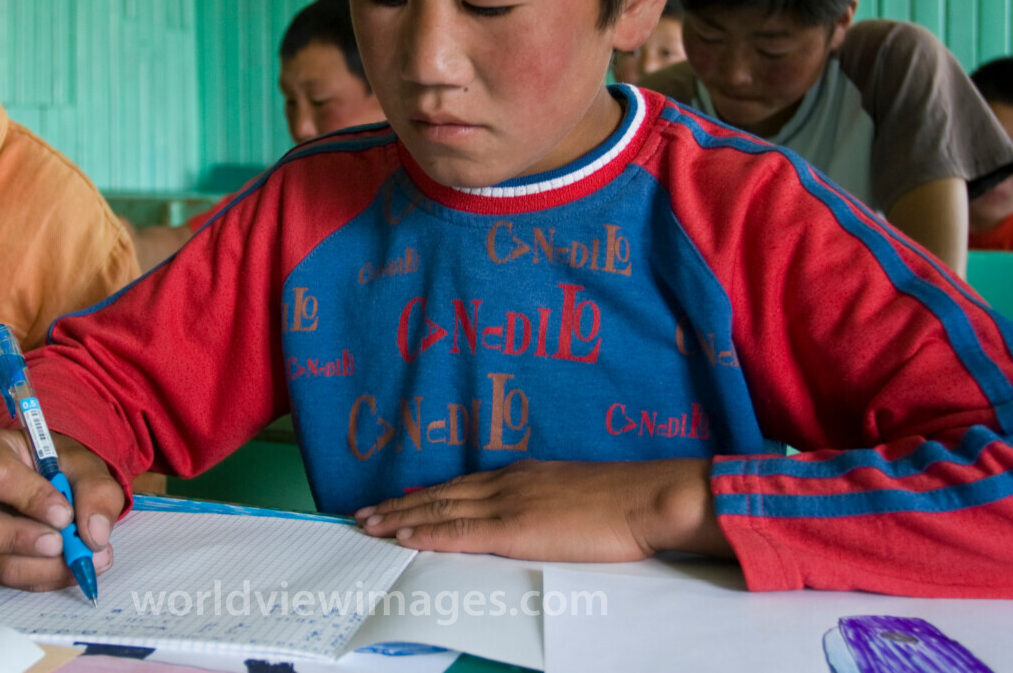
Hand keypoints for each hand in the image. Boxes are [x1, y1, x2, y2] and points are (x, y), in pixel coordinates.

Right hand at [0, 428, 123, 590]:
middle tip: (61, 545)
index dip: (31, 498)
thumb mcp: (80, 461)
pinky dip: (42, 578)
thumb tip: (95, 535)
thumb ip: (94, 489)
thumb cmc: (50, 463)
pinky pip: (3, 579)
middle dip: (20, 541)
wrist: (33, 475)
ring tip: (78, 561)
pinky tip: (69, 568)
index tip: (66, 514)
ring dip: (38, 568)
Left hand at [354, 457, 732, 561]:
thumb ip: (548, 501)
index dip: (427, 495)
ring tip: (370, 525)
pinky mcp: (515, 528)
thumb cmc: (624, 501)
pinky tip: (404, 536)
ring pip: (441, 509)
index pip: (462, 485)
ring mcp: (509, 503)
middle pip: (441, 494)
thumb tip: (537, 515)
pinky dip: (428, 533)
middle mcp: (507, 482)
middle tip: (365, 514)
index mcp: (523, 475)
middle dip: (400, 504)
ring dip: (401, 517)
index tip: (399, 500)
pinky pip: (461, 532)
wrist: (647, 498)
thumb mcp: (576, 493)